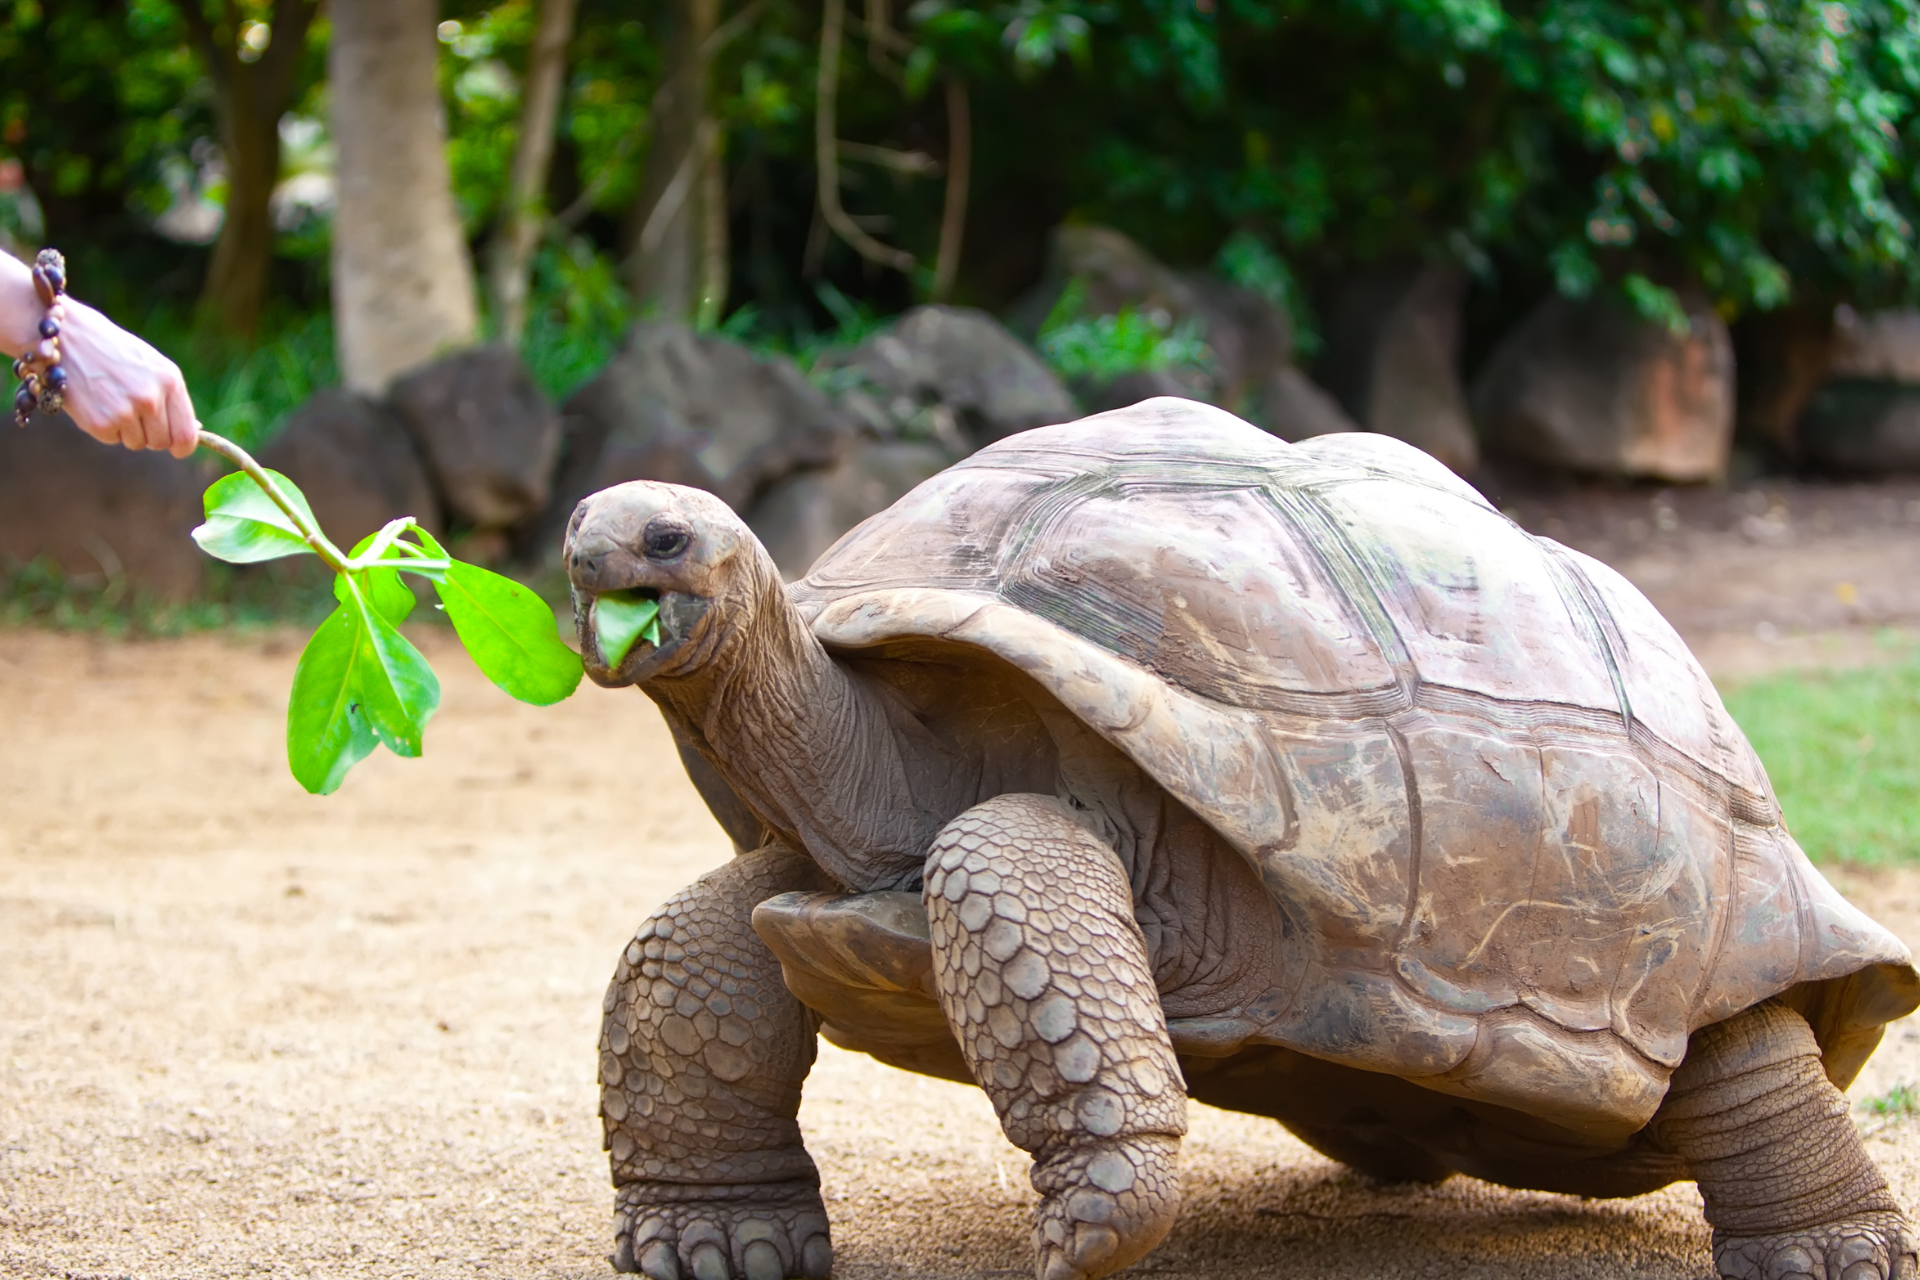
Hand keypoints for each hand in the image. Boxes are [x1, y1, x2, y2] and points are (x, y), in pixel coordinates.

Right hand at [54, 299, 200, 457]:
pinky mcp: (100, 423)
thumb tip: (194, 429)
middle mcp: (150, 399)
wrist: (69, 338)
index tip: (176, 448)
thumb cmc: (116, 352)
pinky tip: (97, 403)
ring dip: (126, 430)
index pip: (186, 435)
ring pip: (137, 443)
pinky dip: (105, 427)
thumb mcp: (154, 366)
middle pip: (161, 443)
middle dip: (150, 433)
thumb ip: (173, 399)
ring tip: (112, 400)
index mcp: (170, 382)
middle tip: (133, 411)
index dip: (182, 446)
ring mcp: (124, 412)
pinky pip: (112, 439)